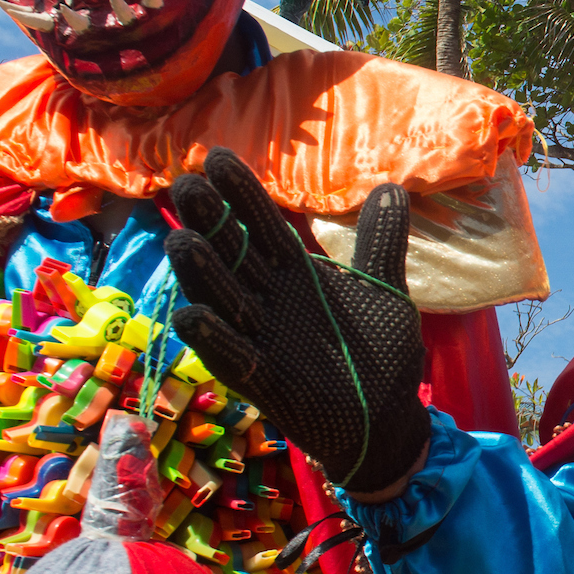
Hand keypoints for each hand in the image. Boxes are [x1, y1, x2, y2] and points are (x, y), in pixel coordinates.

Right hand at [163, 148, 428, 495]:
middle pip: (233, 255)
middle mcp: (270, 301)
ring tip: (182, 241)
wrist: (388, 417)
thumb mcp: (384, 289)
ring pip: (223, 301)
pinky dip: (213, 338)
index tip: (218, 156)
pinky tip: (190, 315)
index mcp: (295, 274)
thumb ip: (381, 241)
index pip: (263, 225)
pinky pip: (233, 358)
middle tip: (187, 184)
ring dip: (202, 275)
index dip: (242, 194)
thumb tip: (391, 187)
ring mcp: (262, 340)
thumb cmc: (378, 351)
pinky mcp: (265, 381)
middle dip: (211, 222)